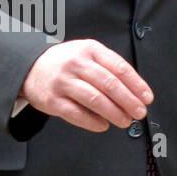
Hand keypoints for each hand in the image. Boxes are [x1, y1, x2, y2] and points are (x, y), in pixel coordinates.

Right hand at [19, 39, 152, 133]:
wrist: (30, 67)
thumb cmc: (66, 63)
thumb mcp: (87, 54)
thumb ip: (109, 67)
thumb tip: (135, 91)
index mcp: (90, 50)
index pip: (119, 67)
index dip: (136, 85)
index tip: (147, 98)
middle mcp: (76, 63)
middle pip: (109, 84)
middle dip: (128, 101)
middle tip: (139, 113)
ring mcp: (63, 82)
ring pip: (94, 99)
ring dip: (114, 113)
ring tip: (125, 121)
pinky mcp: (52, 100)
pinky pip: (76, 114)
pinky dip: (92, 122)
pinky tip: (103, 125)